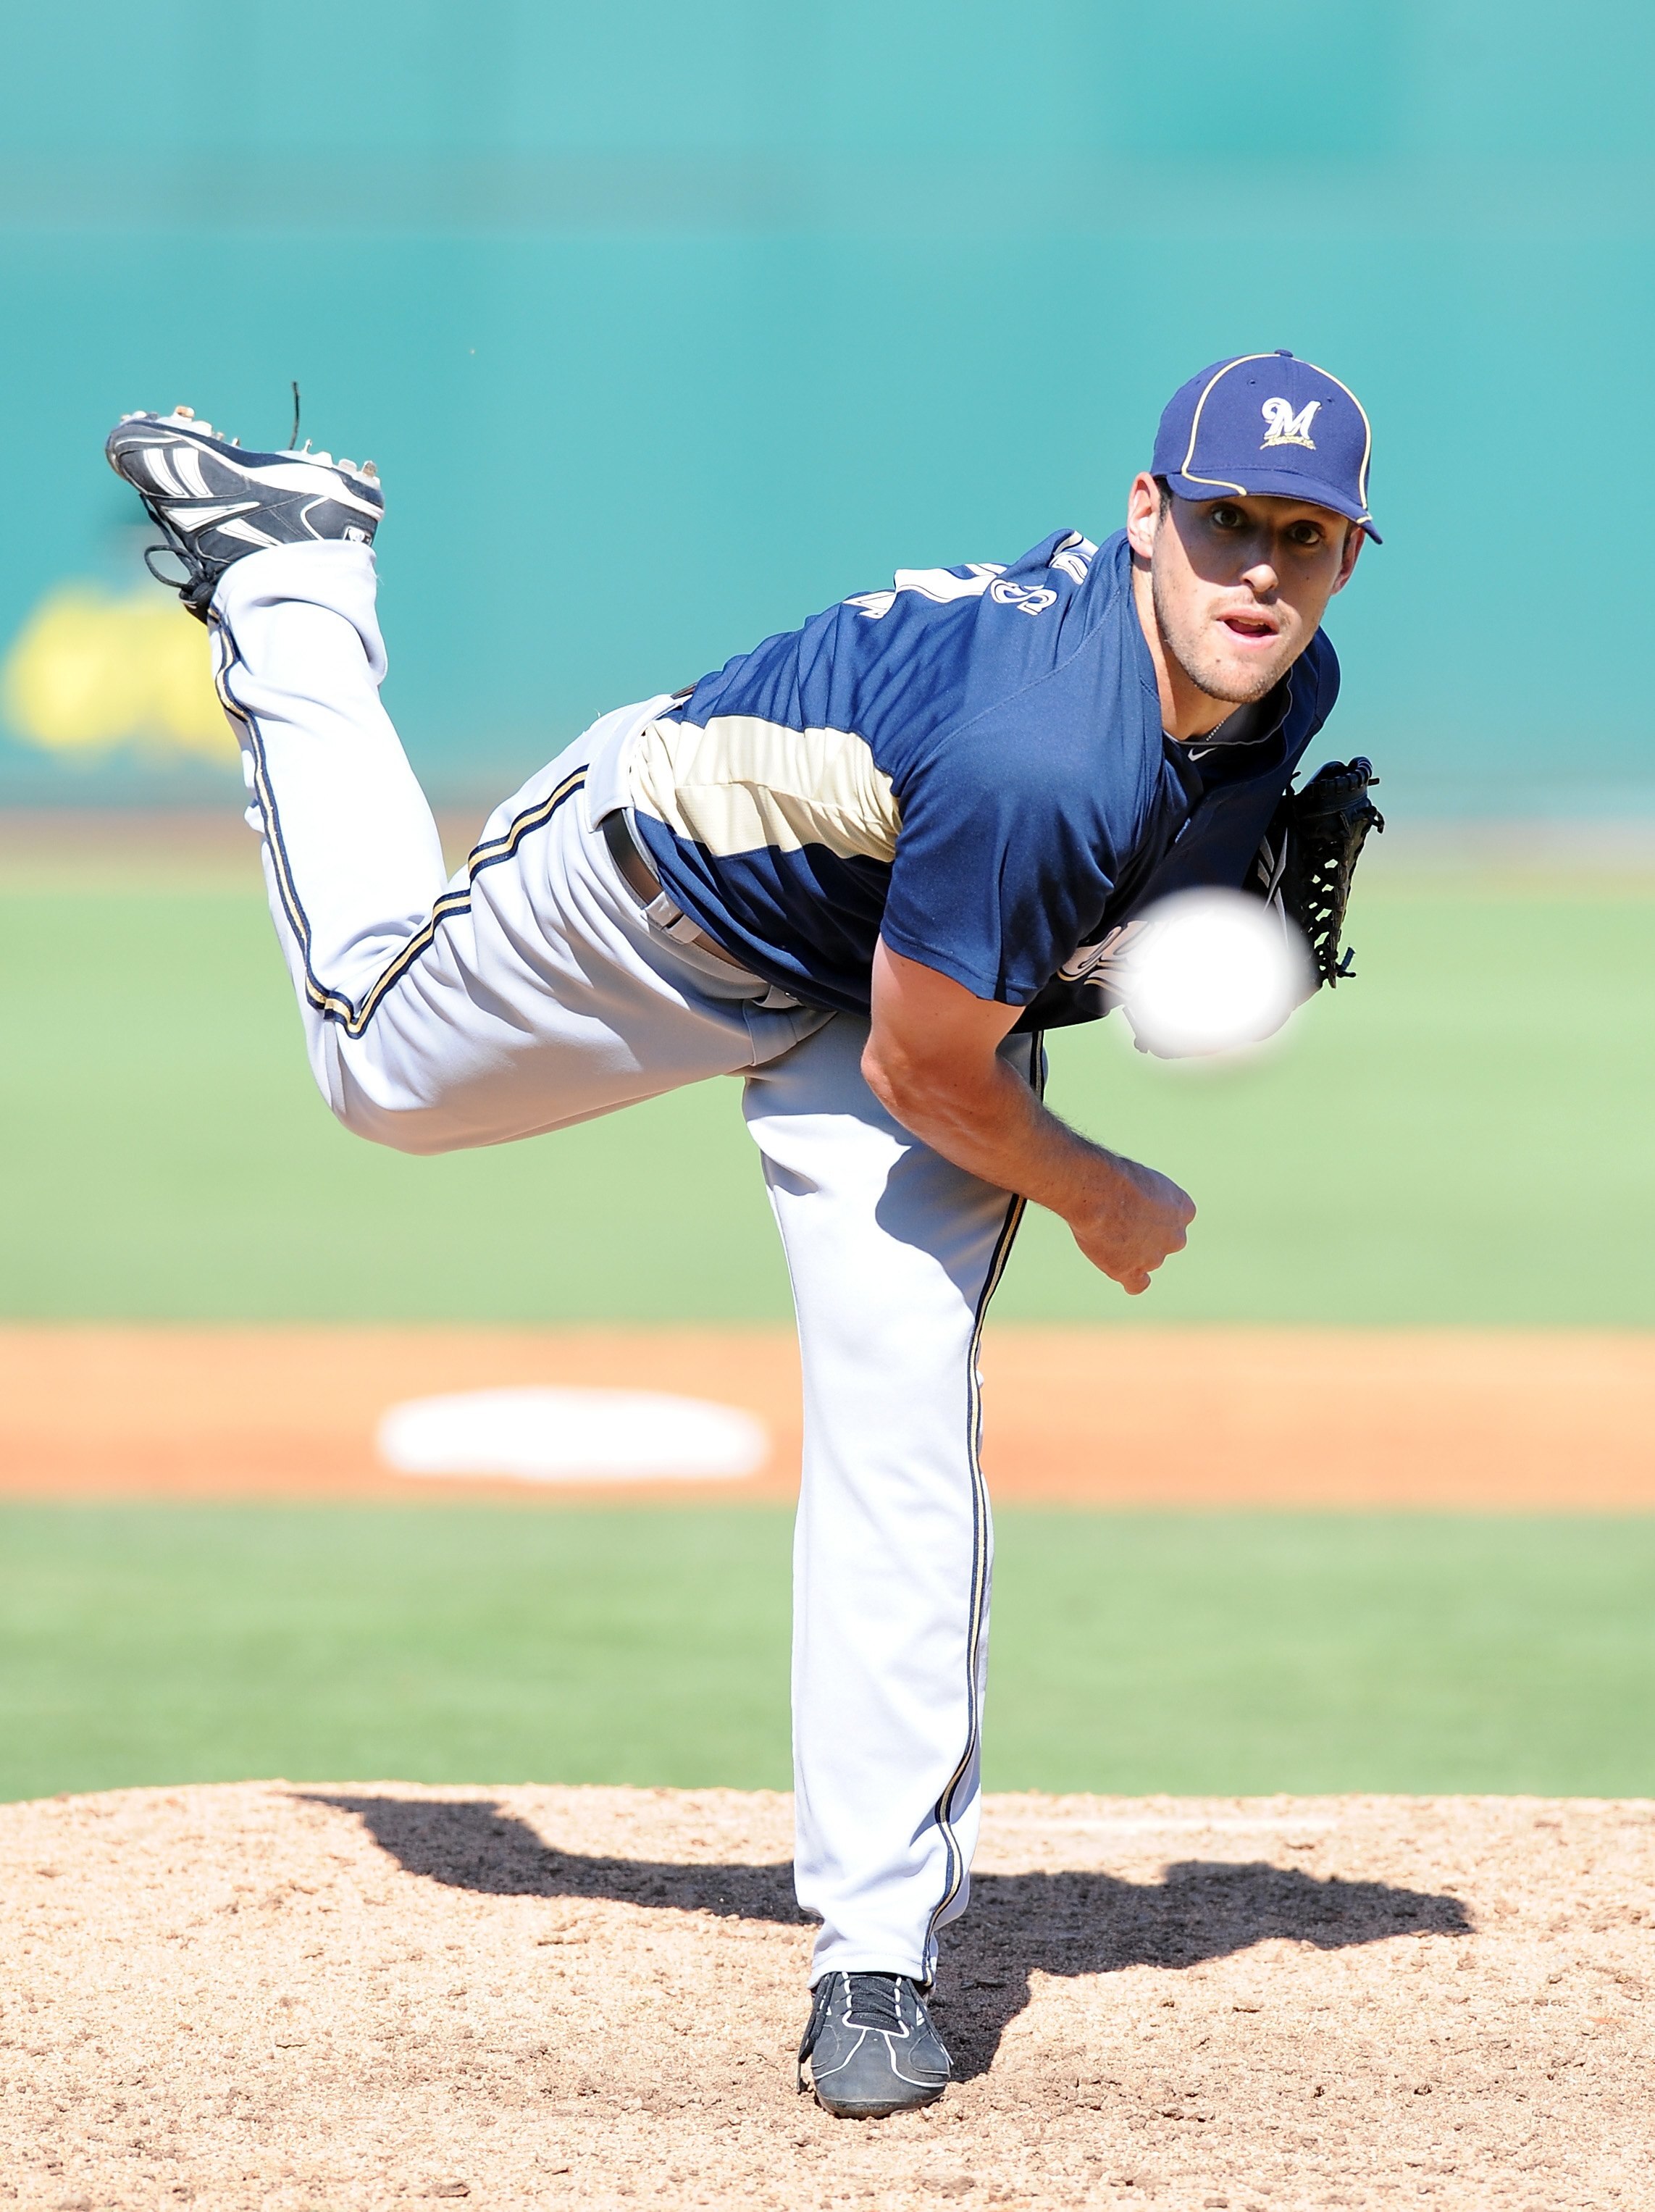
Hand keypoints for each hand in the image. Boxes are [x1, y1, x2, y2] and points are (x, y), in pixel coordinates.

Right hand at [1068, 1152, 1195, 1294]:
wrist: (1099, 1193)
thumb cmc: (1115, 1177)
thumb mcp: (1141, 1178)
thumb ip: (1147, 1198)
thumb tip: (1133, 1210)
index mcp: (1184, 1209)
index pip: (1179, 1218)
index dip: (1157, 1214)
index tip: (1138, 1206)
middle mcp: (1176, 1237)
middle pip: (1164, 1242)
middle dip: (1147, 1235)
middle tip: (1117, 1218)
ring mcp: (1155, 1258)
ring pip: (1146, 1261)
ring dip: (1130, 1251)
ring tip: (1102, 1230)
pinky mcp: (1132, 1271)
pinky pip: (1137, 1284)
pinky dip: (1130, 1280)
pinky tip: (1119, 1271)